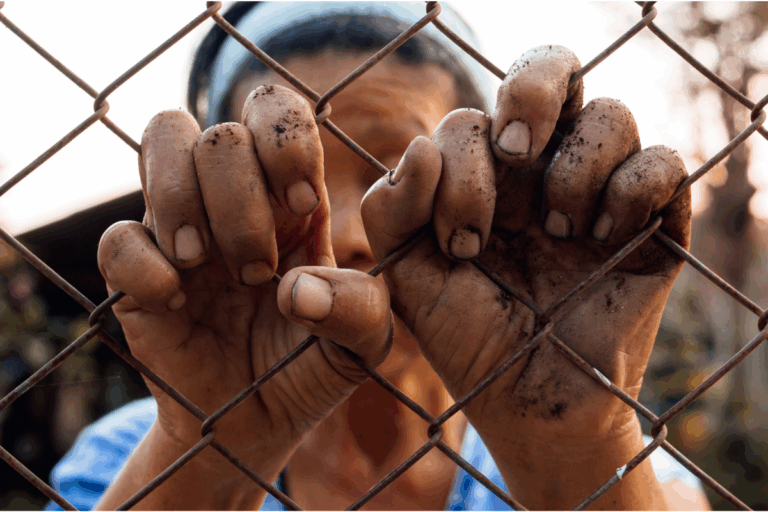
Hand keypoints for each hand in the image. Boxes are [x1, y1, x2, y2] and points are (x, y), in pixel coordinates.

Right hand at [96, 86, 392, 489]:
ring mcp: (181, 226)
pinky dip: (144, 265)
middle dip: (241, 201)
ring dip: (186, 202)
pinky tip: (175, 301)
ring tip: (203, 265)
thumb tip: (295, 288)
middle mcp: (235, 196)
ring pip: (163, 142)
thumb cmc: (312, 365)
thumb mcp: (363, 343)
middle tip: (257, 270)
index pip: (279, 111)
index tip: (302, 206)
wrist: (256, 421)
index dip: (285, 143)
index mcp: (294, 196)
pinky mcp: (134, 271)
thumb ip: (361, 307)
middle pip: (220, 133)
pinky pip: (118, 237)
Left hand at [362, 45, 690, 508]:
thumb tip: (419, 146)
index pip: (473, 119)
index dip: (461, 164)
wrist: (522, 399)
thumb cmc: (462, 334)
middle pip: (552, 70)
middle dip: (531, 94)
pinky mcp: (652, 222)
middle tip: (514, 150)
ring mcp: (600, 191)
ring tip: (558, 230)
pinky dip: (630, 189)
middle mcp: (543, 170)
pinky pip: (663, 162)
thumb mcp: (405, 272)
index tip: (458, 243)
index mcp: (485, 174)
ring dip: (575, 167)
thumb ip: (390, 209)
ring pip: (612, 114)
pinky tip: (602, 237)